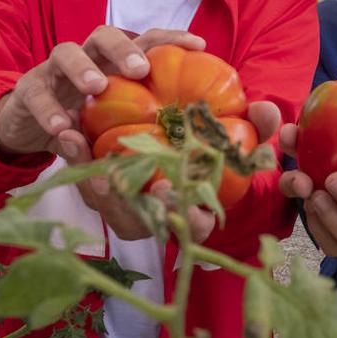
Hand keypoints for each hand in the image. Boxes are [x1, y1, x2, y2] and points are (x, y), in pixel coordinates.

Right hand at [0, 27, 204, 159]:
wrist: (27, 131)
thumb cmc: (81, 126)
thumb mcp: (110, 130)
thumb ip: (132, 133)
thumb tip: (169, 144)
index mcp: (111, 64)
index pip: (143, 41)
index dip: (170, 38)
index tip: (200, 46)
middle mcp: (85, 59)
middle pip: (103, 35)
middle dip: (123, 47)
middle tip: (140, 69)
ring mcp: (53, 71)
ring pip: (66, 52)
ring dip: (83, 68)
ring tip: (96, 86)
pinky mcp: (28, 90)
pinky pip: (37, 93)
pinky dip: (49, 109)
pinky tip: (61, 127)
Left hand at [56, 100, 279, 243]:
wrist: (187, 139)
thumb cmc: (217, 146)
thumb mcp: (242, 136)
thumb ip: (258, 127)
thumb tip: (268, 110)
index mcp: (196, 215)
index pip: (193, 228)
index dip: (183, 219)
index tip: (167, 191)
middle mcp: (159, 218)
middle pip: (137, 219)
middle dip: (120, 201)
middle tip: (110, 176)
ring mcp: (129, 206)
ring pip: (105, 201)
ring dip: (87, 175)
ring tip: (75, 142)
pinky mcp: (106, 188)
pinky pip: (87, 178)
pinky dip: (77, 157)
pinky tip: (68, 131)